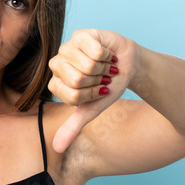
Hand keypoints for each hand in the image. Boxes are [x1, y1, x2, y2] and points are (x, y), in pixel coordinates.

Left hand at [46, 28, 136, 152]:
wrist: (127, 66)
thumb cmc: (108, 87)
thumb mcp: (91, 110)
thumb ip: (73, 127)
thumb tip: (57, 149)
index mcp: (56, 82)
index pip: (71, 95)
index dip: (90, 95)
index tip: (96, 91)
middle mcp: (57, 64)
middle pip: (77, 79)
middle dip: (97, 81)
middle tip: (101, 77)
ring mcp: (67, 47)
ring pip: (87, 65)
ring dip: (103, 68)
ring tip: (104, 65)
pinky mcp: (80, 34)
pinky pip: (95, 50)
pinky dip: (107, 55)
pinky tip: (106, 53)